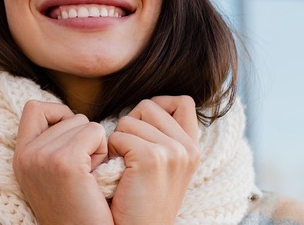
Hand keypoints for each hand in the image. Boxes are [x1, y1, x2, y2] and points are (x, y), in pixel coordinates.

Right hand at [13, 100, 113, 224]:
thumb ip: (52, 144)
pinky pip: (95, 131)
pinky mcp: (65, 162)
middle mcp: (25, 155)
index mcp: (20, 157)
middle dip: (83, 137)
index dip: (58, 114)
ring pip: (83, 122)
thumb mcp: (52, 173)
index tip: (72, 140)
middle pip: (67, 115)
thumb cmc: (79, 207)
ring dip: (95, 145)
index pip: (34, 108)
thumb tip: (67, 115)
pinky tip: (95, 176)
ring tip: (88, 176)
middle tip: (82, 171)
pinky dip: (103, 150)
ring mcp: (43, 157)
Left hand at [108, 96, 199, 224]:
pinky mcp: (152, 158)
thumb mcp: (164, 167)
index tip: (143, 127)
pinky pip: (118, 136)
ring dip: (118, 139)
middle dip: (131, 123)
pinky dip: (110, 152)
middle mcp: (188, 148)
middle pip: (149, 106)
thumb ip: (162, 136)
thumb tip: (145, 107)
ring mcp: (173, 152)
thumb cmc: (140, 202)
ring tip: (123, 166)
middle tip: (128, 153)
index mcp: (193, 148)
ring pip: (130, 119)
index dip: (159, 105)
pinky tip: (117, 172)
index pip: (183, 102)